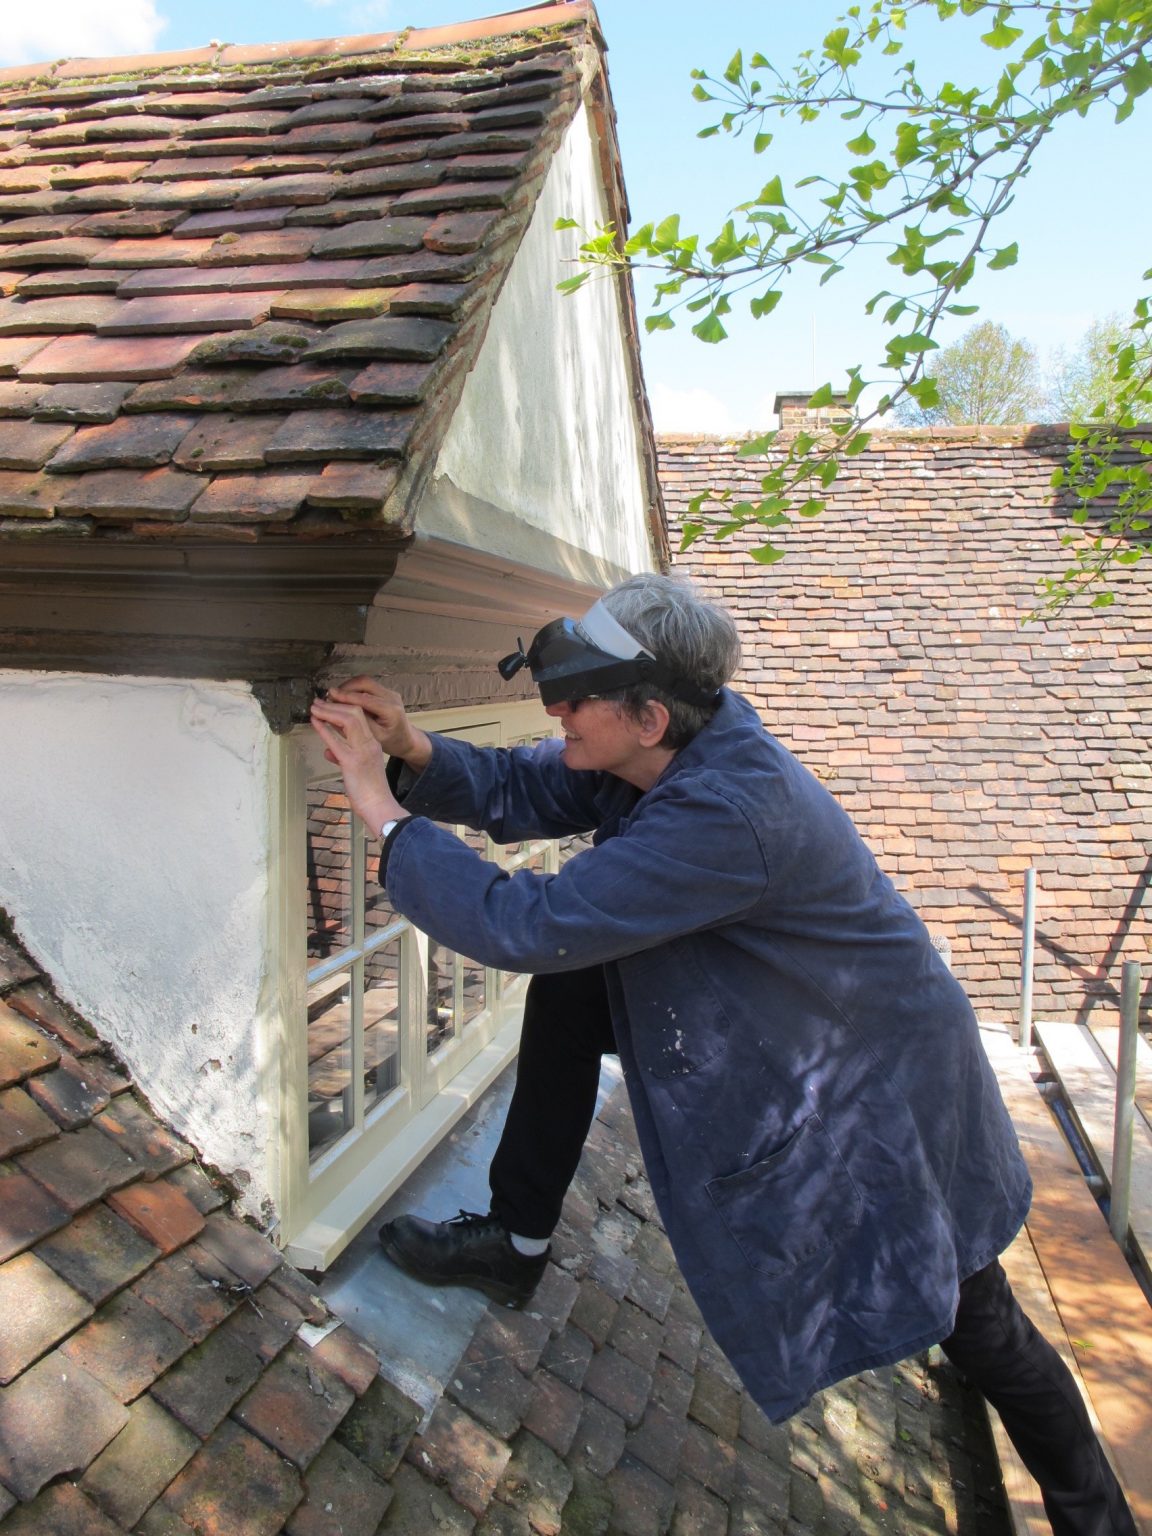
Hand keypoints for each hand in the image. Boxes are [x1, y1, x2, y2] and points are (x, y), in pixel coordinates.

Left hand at [310, 698, 405, 835]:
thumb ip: (345, 756)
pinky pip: (336, 740)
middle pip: (355, 712)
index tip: (330, 703)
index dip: (344, 706)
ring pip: (348, 720)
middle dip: (335, 704)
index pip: (361, 716)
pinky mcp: (352, 762)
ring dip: (329, 711)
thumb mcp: (359, 768)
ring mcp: (361, 751)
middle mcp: (369, 743)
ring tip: (315, 707)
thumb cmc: (370, 792)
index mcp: (373, 744)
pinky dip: (324, 729)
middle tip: (319, 701)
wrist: (379, 806)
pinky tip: (315, 722)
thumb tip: (329, 750)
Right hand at [325, 677, 431, 768]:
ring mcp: (390, 692)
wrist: (406, 740)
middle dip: (345, 687)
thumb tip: (336, 714)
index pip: (365, 698)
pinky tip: (344, 697)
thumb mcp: (374, 738)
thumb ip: (357, 724)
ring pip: (365, 682)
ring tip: (334, 696)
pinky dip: (354, 688)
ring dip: (348, 687)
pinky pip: (368, 685)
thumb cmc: (391, 742)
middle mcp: (392, 697)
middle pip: (365, 683)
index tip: (330, 696)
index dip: (346, 696)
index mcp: (391, 710)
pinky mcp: (386, 692)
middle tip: (330, 696)